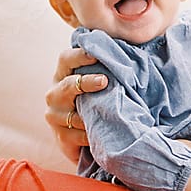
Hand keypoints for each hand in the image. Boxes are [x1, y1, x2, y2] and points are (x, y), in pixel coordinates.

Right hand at [46, 47, 107, 161]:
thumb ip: (109, 67)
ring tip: (111, 112)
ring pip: (72, 115)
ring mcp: (55, 116)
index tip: (97, 54)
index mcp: (64, 74)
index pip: (66, 59)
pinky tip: (107, 133)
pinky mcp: (62, 138)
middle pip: (67, 85)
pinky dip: (93, 134)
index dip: (79, 55)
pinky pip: (78, 136)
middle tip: (105, 81)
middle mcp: (55, 94)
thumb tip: (136, 52)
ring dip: (92, 114)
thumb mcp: (101, 82)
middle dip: (86, 82)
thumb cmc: (98, 99)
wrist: (86, 133)